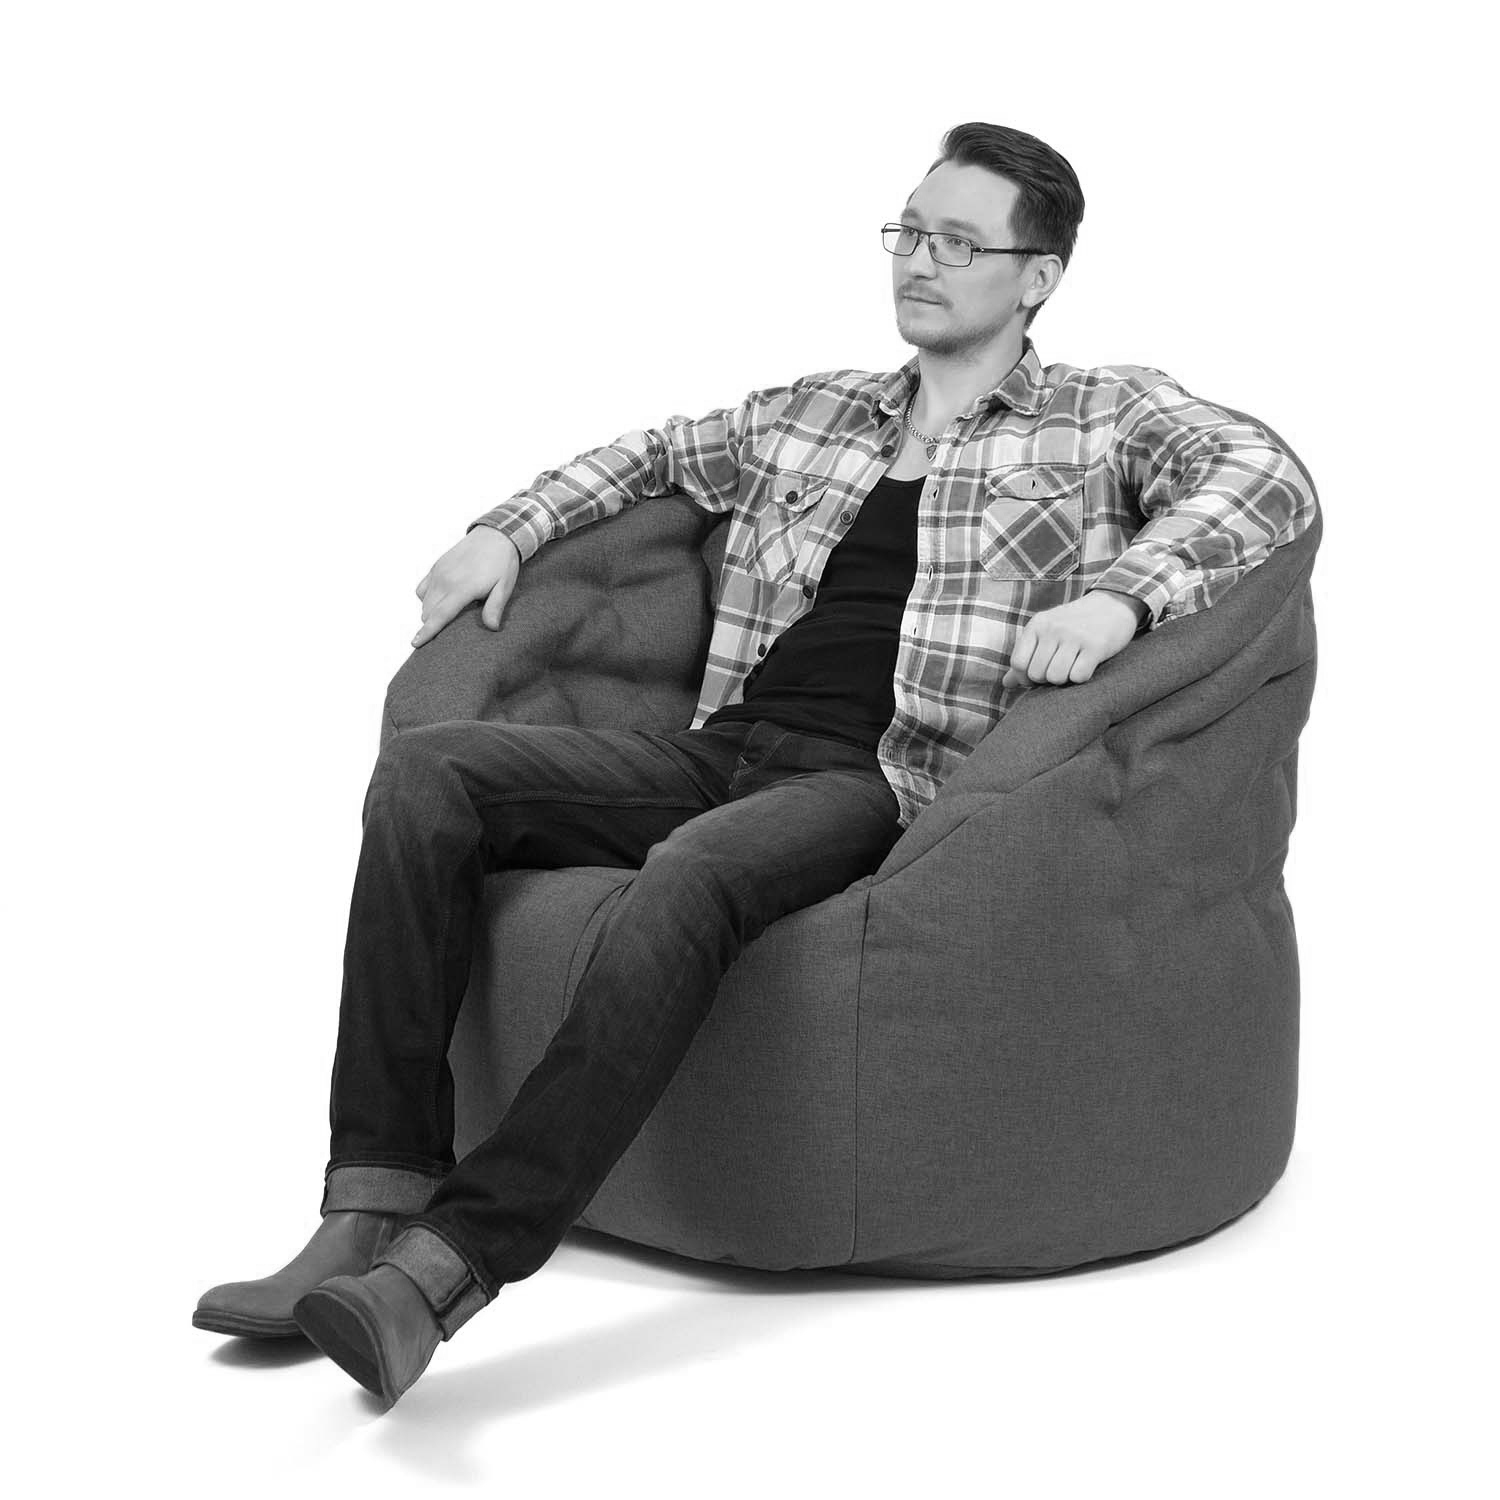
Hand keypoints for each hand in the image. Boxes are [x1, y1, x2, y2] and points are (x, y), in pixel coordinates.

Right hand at [411, 527, 521, 647]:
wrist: (495, 534)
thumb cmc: (502, 563)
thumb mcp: (504, 586)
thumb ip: (495, 607)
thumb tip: (491, 627)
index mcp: (462, 587)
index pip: (440, 615)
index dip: (427, 632)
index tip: (415, 644)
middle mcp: (445, 580)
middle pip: (428, 612)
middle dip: (433, 624)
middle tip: (450, 630)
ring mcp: (439, 572)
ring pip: (424, 602)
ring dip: (431, 613)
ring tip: (450, 614)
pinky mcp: (437, 566)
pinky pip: (422, 589)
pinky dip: (427, 598)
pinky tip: (441, 600)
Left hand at [1000, 589, 1146, 689]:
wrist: (1113, 604)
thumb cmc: (1075, 623)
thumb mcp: (1047, 632)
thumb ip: (1026, 657)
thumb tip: (1006, 684)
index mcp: (1037, 625)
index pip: (1018, 663)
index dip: (1025, 677)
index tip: (1038, 676)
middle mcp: (1053, 629)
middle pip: (1037, 674)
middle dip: (1046, 679)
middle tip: (1060, 669)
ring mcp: (1074, 636)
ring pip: (1056, 677)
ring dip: (1064, 680)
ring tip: (1072, 667)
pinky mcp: (1096, 646)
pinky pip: (1079, 676)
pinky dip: (1081, 677)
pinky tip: (1086, 665)